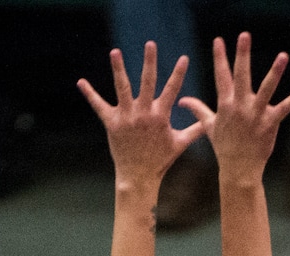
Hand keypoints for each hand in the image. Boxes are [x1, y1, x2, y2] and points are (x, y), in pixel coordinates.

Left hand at [77, 42, 203, 187]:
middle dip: (150, 62)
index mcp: (160, 117)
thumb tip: (209, 121)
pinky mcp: (112, 124)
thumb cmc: (161, 161)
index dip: (178, 74)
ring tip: (115, 52)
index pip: (172, 91)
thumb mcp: (180, 144)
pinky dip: (90, 94)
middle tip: (150, 44)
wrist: (139, 177)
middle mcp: (143, 114)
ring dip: (118, 69)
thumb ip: (195, 130)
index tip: (184, 58)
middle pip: (147, 83)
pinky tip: (81, 82)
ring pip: (122, 89)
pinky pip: (99, 106)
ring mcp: (127, 118)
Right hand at [179, 33, 289, 184]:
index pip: (221, 76)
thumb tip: (182, 101)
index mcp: (226, 105)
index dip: (220, 58)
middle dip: (242, 55)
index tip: (219, 40)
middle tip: (244, 35)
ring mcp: (256, 115)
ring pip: (266, 89)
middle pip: (241, 76)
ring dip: (275, 72)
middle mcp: (240, 107)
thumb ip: (198, 109)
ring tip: (283, 55)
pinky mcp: (270, 124)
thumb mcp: (209, 126)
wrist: (238, 169)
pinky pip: (285, 108)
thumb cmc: (224, 147)